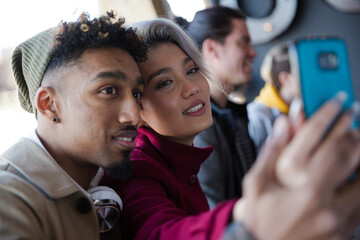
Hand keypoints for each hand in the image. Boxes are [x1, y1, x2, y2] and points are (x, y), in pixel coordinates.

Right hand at [233, 98, 359, 239]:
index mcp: (296, 182)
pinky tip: (359, 172)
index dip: (328, 114)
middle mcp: (321, 196)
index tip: (338, 99)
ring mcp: (337, 215)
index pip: (316, 137)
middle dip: (352, 128)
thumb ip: (270, 152)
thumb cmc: (258, 218)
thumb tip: (284, 123)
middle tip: (355, 114)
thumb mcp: (255, 184)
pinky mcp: (345, 229)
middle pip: (345, 153)